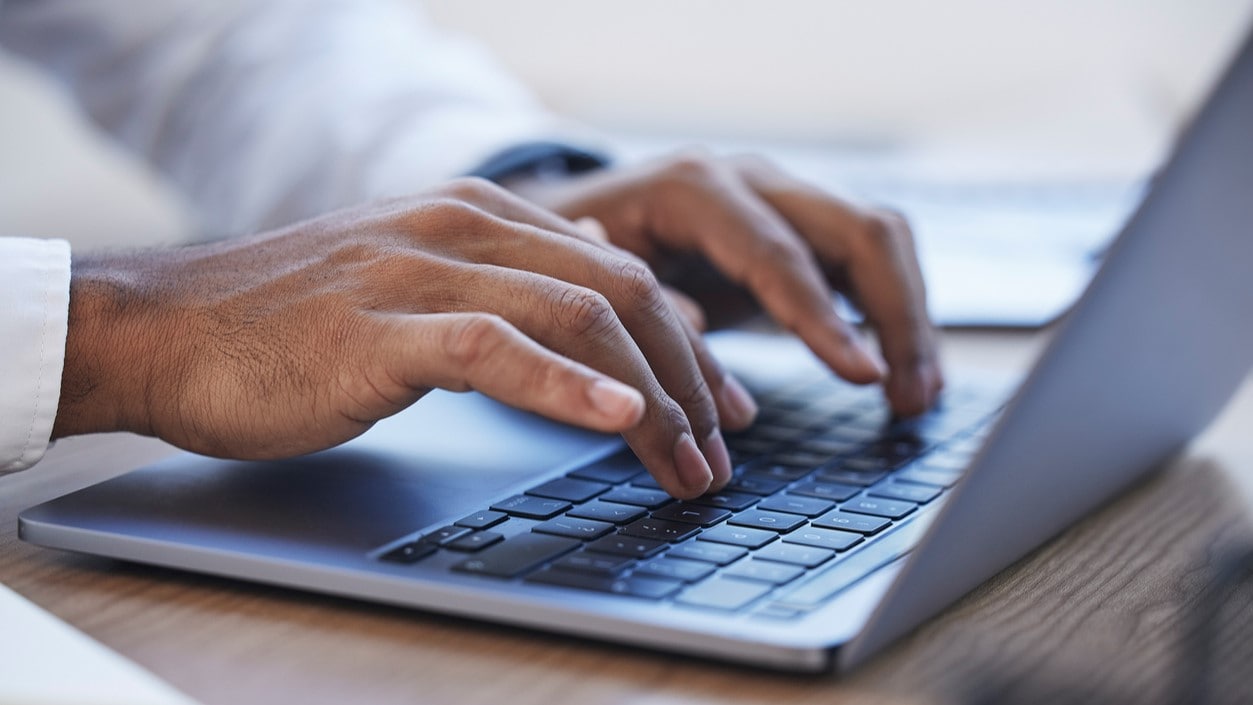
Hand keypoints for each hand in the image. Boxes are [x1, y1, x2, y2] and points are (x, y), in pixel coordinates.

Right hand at [52, 179, 755, 497]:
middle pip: (619, 293)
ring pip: (576, 317)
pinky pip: (494, 348)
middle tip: (720, 451)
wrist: (165, 327)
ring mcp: (421, 272)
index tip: (721, 406)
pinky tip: (616, 418)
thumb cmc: (288, 323)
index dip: (686, 345)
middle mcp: (463, 229)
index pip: (619, 273)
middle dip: (688, 380)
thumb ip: (499, 281)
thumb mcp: (413, 283)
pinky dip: (565, 384)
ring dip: (649, 399)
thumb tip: (586, 287)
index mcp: (479, 215)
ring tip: (687, 462)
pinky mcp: (379, 328)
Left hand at [509, 152, 943, 414]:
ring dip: (910, 318)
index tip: (862, 376)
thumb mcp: (588, 281)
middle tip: (909, 398)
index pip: (779, 252)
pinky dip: (894, 314)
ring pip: (881, 241)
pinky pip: (870, 262)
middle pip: (859, 231)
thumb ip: (641, 309)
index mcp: (695, 189)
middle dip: (896, 316)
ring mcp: (783, 200)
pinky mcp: (799, 230)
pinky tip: (904, 372)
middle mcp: (752, 182)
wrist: (572, 219)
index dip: (822, 318)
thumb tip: (697, 346)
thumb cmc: (574, 254)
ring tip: (917, 397)